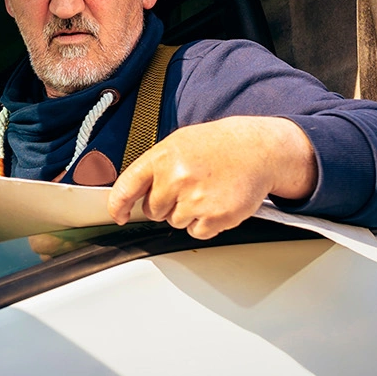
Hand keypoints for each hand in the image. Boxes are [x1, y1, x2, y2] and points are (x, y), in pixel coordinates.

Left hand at [107, 116, 315, 239]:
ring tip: (205, 191)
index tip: (118, 215)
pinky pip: (196, 232)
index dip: (118, 205)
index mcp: (163, 157)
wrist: (259, 149)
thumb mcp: (180, 143)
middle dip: (165, 204)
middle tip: (187, 188)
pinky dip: (205, 223)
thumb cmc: (219, 146)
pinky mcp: (216, 217)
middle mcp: (176, 178)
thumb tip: (134, 193)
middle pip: (152, 211)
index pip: (126, 187)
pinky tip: (215, 203)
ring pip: (175, 222)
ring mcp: (196, 199)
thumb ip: (155, 167)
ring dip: (187, 213)